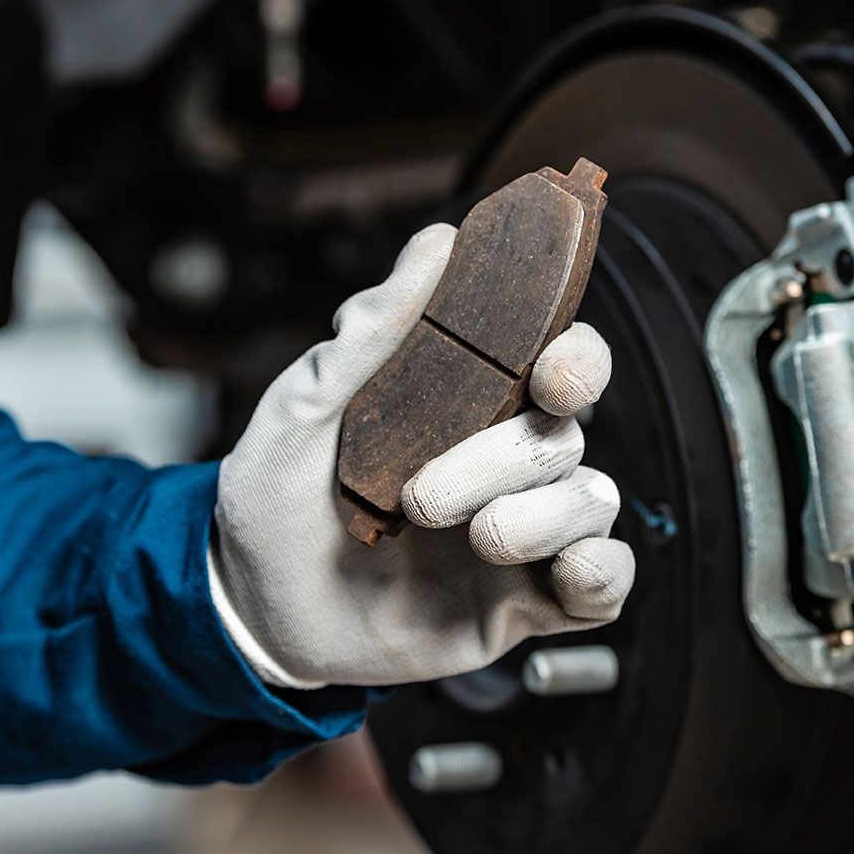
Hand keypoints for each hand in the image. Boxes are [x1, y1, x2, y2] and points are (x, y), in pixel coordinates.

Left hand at [210, 223, 632, 688]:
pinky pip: (604, 584)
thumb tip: (436, 243)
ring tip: (468, 538)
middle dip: (510, 458)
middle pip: (568, 434)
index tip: (552, 373)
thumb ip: (373, 331)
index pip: (559, 363)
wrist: (249, 610)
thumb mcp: (303, 409)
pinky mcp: (524, 603)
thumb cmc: (274, 499)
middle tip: (426, 495)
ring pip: (591, 502)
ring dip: (537, 519)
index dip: (578, 359)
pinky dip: (599, 574)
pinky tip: (557, 574)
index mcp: (467, 406)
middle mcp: (504, 463)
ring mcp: (520, 533)